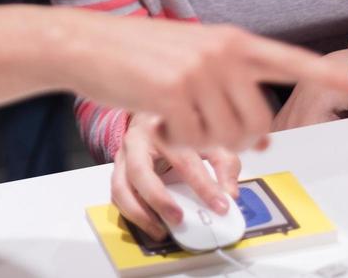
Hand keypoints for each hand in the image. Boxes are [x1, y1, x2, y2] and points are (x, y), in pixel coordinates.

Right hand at [62, 14, 347, 152]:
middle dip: (233, 137)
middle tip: (202, 127)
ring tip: (175, 117)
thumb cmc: (137, 53)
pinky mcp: (173, 92)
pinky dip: (177, 142)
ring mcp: (199, 70)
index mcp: (232, 40)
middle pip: (257, 119)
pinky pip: (193, 140)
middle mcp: (222, 52)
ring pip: (227, 135)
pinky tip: (158, 119)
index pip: (291, 60)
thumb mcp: (192, 57)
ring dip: (201, 140)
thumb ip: (230, 86)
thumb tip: (263, 134)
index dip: (331, 75)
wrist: (88, 44)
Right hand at [111, 112, 239, 243]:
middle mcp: (137, 141)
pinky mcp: (117, 171)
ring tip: (161, 230)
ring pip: (121, 186)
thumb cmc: (179, 130)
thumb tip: (230, 194)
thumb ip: (223, 164)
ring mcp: (122, 157)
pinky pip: (117, 195)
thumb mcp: (206, 139)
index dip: (204, 186)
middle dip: (159, 199)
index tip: (220, 206)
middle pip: (140, 171)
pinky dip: (131, 213)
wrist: (151, 116)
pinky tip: (151, 224)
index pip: (183, 160)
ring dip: (140, 213)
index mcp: (163, 129)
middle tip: (179, 219)